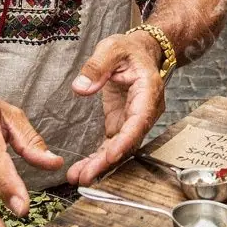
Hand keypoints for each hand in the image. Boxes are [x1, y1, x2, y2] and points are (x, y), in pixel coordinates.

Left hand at [67, 31, 165, 184]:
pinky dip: (99, 158)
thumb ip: (96, 66)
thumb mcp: (111, 48)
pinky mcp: (122, 123)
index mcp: (147, 91)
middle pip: (128, 141)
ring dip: (101, 164)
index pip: (138, 121)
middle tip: (85, 176)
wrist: (141, 51)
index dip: (125, 141)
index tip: (109, 156)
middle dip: (107, 161)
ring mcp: (134, 119)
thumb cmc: (129, 50)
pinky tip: (83, 169)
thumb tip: (81, 88)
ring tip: (78, 177)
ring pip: (120, 147)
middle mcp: (145, 110)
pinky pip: (112, 144)